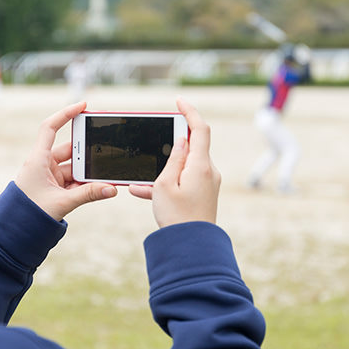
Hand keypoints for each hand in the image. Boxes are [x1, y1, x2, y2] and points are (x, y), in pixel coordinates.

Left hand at [15, 102, 116, 220]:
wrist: (16, 232)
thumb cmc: (29, 214)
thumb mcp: (62, 202)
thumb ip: (89, 194)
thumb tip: (111, 189)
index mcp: (38, 159)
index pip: (50, 128)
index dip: (66, 114)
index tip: (83, 106)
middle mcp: (43, 164)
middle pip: (70, 150)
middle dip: (88, 153)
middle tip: (105, 151)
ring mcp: (49, 175)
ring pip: (74, 168)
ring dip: (88, 173)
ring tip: (104, 177)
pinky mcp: (54, 187)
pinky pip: (74, 180)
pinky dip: (85, 184)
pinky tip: (99, 187)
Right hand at [129, 98, 220, 227]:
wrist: (191, 248)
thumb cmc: (177, 217)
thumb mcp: (165, 184)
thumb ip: (174, 158)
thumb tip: (183, 139)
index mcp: (200, 165)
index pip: (200, 129)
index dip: (190, 111)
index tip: (179, 101)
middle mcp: (209, 172)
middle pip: (192, 147)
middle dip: (171, 145)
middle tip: (153, 144)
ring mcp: (208, 184)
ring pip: (184, 167)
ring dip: (163, 169)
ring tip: (140, 182)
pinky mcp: (204, 195)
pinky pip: (184, 181)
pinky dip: (167, 183)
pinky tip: (141, 193)